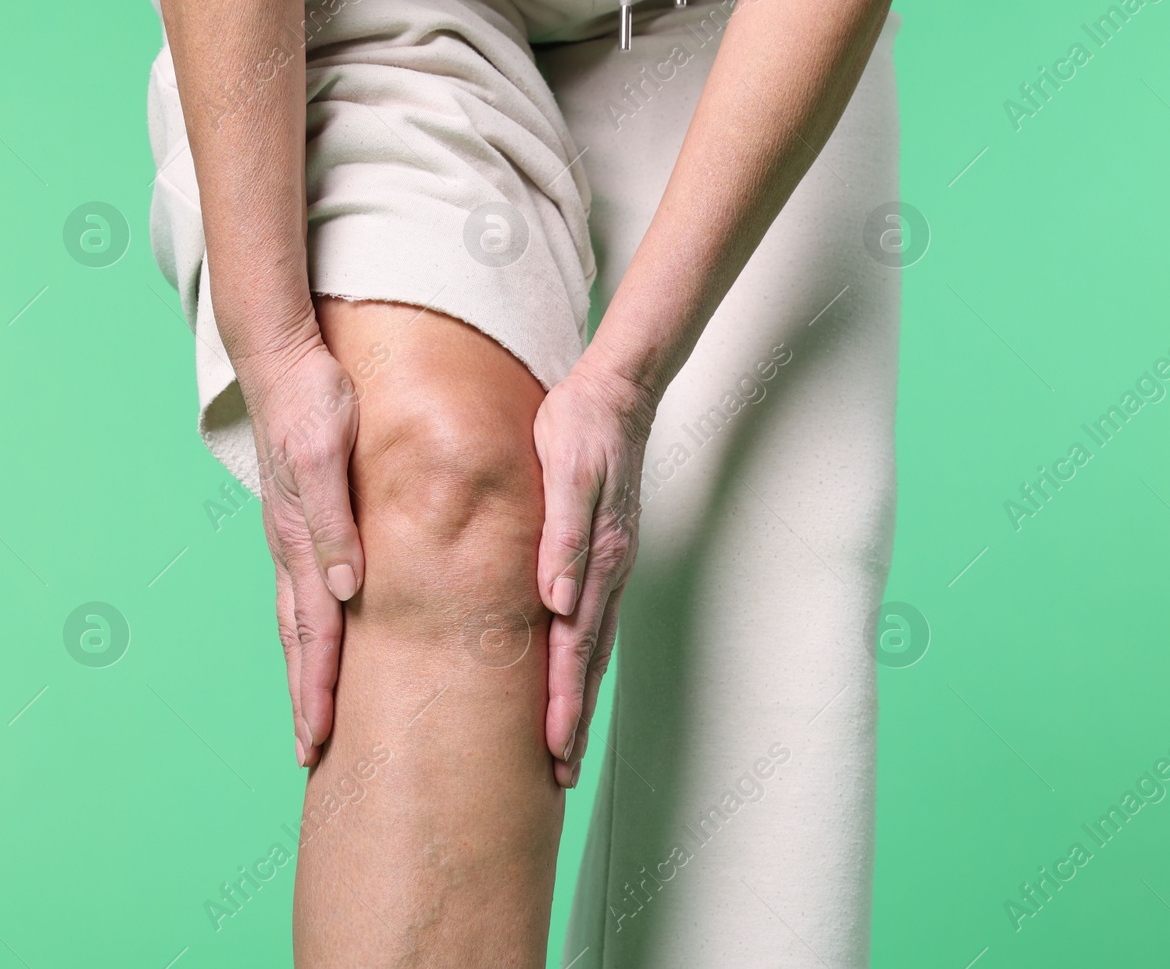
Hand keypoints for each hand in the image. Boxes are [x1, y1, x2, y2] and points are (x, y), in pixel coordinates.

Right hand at [238, 330, 365, 766]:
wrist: (284, 356)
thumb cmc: (314, 402)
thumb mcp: (326, 457)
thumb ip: (335, 523)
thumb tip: (348, 591)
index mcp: (301, 540)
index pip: (315, 632)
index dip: (319, 688)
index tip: (320, 740)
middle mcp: (293, 548)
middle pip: (301, 639)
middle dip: (307, 698)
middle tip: (311, 753)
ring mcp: (293, 537)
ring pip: (298, 620)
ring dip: (307, 671)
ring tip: (313, 717)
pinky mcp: (301, 521)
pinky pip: (304, 590)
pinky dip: (311, 631)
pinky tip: (324, 642)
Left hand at [533, 359, 656, 787]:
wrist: (614, 394)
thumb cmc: (579, 429)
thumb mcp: (567, 472)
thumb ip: (562, 536)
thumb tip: (555, 601)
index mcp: (596, 560)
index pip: (575, 648)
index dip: (564, 703)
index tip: (554, 751)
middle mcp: (606, 573)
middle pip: (588, 662)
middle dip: (574, 720)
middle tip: (560, 774)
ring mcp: (609, 567)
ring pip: (592, 647)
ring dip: (579, 698)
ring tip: (565, 744)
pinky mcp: (602, 554)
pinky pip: (593, 620)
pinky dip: (582, 659)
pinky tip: (571, 673)